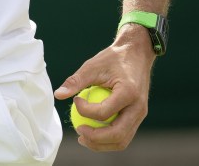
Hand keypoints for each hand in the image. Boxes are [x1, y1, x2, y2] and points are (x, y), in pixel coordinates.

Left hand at [53, 25, 156, 150]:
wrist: (137, 53)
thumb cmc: (113, 58)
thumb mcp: (93, 65)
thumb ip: (76, 81)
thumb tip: (58, 95)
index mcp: (129, 92)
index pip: (104, 112)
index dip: (85, 111)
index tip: (75, 101)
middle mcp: (138, 107)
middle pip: (117, 134)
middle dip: (95, 139)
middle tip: (78, 131)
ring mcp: (140, 114)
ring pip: (122, 140)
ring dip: (102, 144)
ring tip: (83, 137)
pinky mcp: (138, 116)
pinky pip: (124, 135)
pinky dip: (108, 139)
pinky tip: (92, 133)